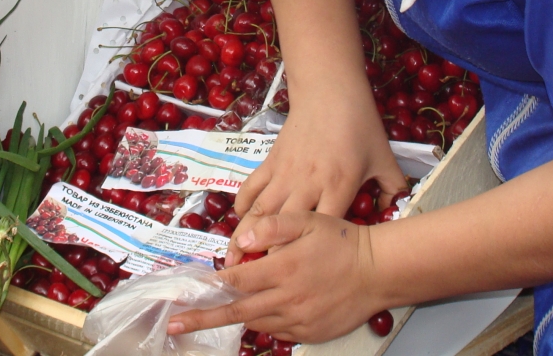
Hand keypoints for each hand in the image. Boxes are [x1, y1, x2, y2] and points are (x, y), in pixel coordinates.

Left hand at [170, 212, 384, 342]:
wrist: (378, 270)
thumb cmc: (341, 240)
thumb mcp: (308, 220)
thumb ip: (272, 226)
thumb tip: (240, 239)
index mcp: (282, 268)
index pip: (236, 280)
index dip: (211, 285)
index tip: (187, 291)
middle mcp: (286, 298)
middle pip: (236, 310)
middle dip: (202, 318)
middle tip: (174, 325)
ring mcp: (298, 319)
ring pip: (256, 322)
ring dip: (234, 319)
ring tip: (210, 317)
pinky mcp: (310, 333)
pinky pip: (278, 332)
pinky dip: (263, 324)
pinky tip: (259, 314)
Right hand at [227, 83, 404, 264]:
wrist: (330, 90)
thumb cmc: (360, 125)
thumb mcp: (383, 157)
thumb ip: (391, 188)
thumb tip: (393, 214)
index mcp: (338, 186)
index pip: (321, 231)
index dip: (308, 257)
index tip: (300, 280)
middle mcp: (308, 184)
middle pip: (282, 229)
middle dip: (267, 258)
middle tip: (257, 283)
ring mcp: (285, 173)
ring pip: (259, 212)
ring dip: (245, 239)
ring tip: (236, 264)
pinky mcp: (270, 161)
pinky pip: (250, 189)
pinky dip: (241, 209)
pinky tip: (239, 224)